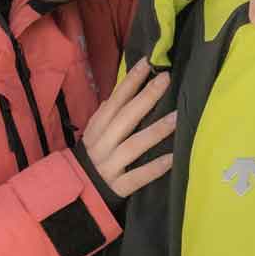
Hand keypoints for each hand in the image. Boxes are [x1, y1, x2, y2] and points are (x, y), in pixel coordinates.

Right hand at [79, 61, 175, 197]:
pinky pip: (137, 177)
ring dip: (155, 131)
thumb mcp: (96, 133)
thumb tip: (121, 91)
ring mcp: (109, 166)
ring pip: (133, 146)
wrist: (78, 192)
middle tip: (165, 80)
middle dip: (146, 97)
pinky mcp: (118, 187)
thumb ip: (108, 114)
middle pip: (124, 118)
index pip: (115, 100)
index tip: (147, 63)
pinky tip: (172, 158)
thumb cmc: (94, 156)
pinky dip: (154, 168)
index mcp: (97, 128)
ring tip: (176, 118)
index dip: (130, 81)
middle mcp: (102, 144)